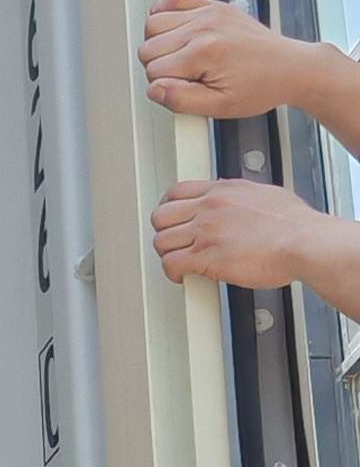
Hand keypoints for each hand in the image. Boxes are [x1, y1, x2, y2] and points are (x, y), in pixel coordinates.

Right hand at [138, 0, 320, 118]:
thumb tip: (154, 89)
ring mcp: (208, 14)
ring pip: (153, 24)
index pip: (154, 71)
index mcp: (204, 53)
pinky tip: (172, 29)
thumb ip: (181, 100)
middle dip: (159, 66)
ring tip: (176, 55)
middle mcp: (204, 28)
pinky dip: (163, 13)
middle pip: (148, 47)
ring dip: (158, 42)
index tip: (183, 88)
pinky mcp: (214, 7)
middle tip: (181, 75)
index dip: (164, 86)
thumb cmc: (261, 86)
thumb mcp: (220, 106)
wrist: (291, 67)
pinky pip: (172, 0)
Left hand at [149, 176, 350, 292]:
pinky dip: (172, 273)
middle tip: (174, 243)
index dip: (168, 208)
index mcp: (223, 190)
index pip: (177, 191)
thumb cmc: (295, 225)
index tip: (171, 219)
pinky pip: (171, 264)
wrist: (306, 243)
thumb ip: (242, 196)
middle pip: (161, 216)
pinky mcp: (206, 256)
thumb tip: (236, 201)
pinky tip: (183, 276)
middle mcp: (210, 207)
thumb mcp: (265, 195)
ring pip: (161, 241)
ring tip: (180, 261)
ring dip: (167, 254)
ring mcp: (206, 231)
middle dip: (165, 232)